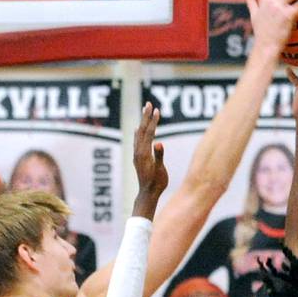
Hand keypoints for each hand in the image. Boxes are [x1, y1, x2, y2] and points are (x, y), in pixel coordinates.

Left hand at [131, 102, 167, 219]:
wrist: (148, 193)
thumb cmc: (156, 183)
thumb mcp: (160, 170)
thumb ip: (159, 156)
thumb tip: (159, 143)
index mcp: (144, 153)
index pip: (149, 133)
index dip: (153, 121)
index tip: (156, 110)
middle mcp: (138, 152)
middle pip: (142, 130)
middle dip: (146, 116)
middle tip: (148, 103)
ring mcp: (137, 154)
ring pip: (139, 134)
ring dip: (143, 122)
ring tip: (145, 111)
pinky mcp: (138, 158)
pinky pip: (137, 141)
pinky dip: (138, 133)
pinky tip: (138, 129)